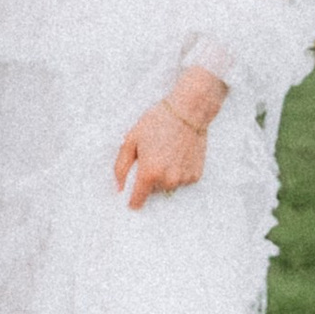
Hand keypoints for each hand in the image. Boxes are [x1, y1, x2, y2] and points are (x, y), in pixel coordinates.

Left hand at [113, 67, 227, 208]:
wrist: (188, 111)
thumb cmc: (158, 122)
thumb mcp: (131, 140)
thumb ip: (121, 167)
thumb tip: (119, 187)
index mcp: (149, 173)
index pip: (137, 202)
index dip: (131, 199)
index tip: (130, 194)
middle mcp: (168, 180)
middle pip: (152, 193)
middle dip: (148, 181)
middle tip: (151, 158)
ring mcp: (183, 179)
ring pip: (167, 188)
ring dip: (164, 177)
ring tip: (165, 155)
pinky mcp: (196, 176)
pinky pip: (181, 181)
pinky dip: (178, 173)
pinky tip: (177, 156)